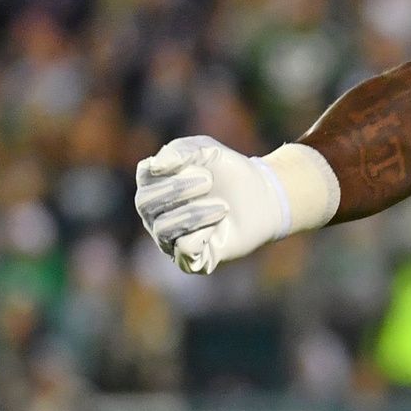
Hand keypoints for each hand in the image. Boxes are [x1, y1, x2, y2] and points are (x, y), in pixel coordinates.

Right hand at [134, 136, 288, 274]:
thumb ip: (180, 151)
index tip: (195, 163)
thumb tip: (156, 165)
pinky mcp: (191, 259)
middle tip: (208, 181)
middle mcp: (155, 214)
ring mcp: (169, 238)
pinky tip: (218, 224)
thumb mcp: (208, 151)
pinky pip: (183, 250)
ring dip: (193, 213)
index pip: (144, 176)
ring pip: (163, 229)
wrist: (265, 197)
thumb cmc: (230, 172)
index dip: (165, 168)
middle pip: (145, 203)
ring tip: (222, 206)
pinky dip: (201, 234)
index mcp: (154, 185)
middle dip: (177, 189)